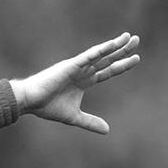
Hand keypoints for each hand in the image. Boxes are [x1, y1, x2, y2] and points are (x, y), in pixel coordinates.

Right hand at [11, 33, 140, 133]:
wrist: (30, 102)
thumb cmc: (47, 107)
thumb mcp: (74, 117)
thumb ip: (90, 122)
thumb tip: (107, 130)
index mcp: (84, 81)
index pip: (107, 71)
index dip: (121, 65)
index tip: (136, 58)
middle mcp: (83, 71)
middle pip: (107, 59)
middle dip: (122, 50)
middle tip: (137, 40)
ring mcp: (77, 66)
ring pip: (100, 54)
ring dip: (115, 46)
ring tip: (130, 37)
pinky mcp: (70, 65)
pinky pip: (88, 56)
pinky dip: (100, 50)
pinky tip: (111, 45)